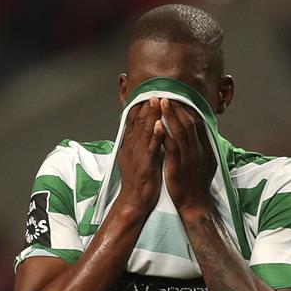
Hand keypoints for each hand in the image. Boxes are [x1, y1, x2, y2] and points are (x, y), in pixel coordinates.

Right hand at [115, 96, 163, 216]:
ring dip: (151, 115)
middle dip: (146, 105)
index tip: (146, 94)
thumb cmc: (137, 180)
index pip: (133, 121)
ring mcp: (139, 154)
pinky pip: (152, 147)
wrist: (134, 200)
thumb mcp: (131, 158)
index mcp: (130, 144)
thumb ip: (134, 143)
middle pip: (138, 121)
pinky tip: (160, 124)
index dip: (139, 106)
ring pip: (145, 130)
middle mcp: (132, 146)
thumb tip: (135, 131)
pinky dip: (156, 135)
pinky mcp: (147, 163)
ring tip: (157, 100)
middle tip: (154, 90)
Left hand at [158, 99, 216, 217]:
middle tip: (168, 95)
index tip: (179, 99)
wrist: (196, 204)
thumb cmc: (197, 185)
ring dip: (170, 115)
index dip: (188, 110)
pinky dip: (165, 133)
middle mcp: (199, 150)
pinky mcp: (177, 166)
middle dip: (178, 108)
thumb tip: (203, 133)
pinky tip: (157, 124)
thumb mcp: (206, 163)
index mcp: (205, 148)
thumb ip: (204, 147)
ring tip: (162, 102)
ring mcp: (189, 157)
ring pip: (181, 131)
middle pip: (189, 122)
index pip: (198, 123)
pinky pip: (171, 146)